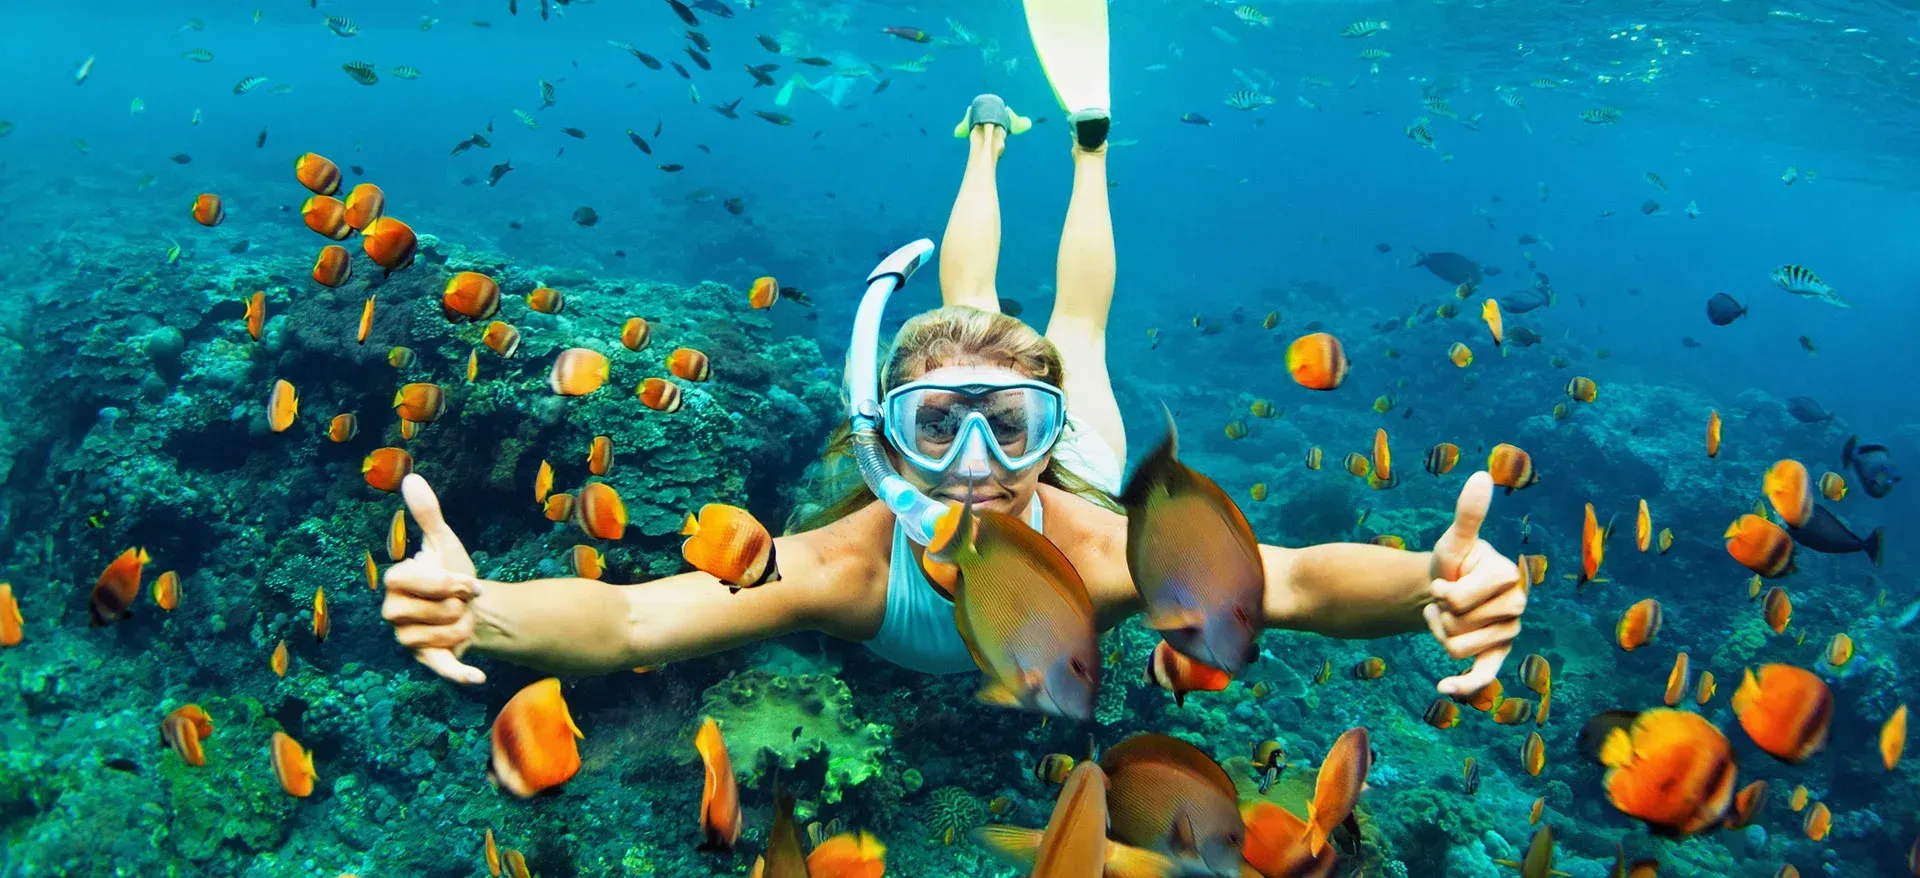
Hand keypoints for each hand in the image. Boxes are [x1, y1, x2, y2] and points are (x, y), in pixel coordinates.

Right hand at [381, 474, 486, 684]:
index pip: (419, 583)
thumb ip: (427, 514)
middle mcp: (393, 613)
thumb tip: (411, 478)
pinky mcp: (427, 661)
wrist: (473, 607)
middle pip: (434, 611)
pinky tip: (477, 678)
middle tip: (463, 602)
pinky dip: (459, 674)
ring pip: (443, 635)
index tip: (468, 582)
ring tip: (463, 618)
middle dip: (459, 604)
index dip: (448, 583)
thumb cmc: (452, 573)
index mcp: (395, 583)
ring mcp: (408, 640)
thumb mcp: (443, 542)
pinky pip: (440, 669)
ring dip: (465, 625)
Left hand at [1423, 471, 1524, 696]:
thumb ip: (1468, 514)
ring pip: (1457, 650)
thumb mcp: (1456, 540)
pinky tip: (1443, 688)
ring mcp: (1508, 634)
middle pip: (1458, 628)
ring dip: (1439, 635)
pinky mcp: (1497, 657)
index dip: (1442, 594)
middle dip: (1440, 616)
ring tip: (1447, 618)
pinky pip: (1482, 677)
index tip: (1445, 582)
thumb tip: (1481, 475)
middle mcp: (1517, 607)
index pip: (1460, 600)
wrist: (1446, 588)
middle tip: (1445, 601)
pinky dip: (1463, 686)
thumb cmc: (1454, 562)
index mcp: (1510, 577)